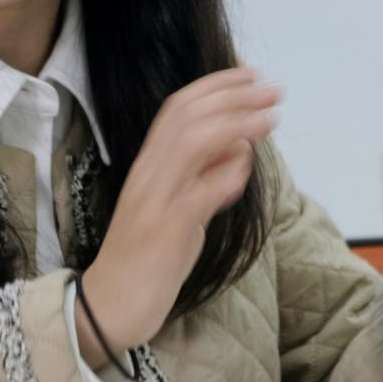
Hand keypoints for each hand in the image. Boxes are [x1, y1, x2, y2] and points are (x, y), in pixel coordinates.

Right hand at [78, 68, 279, 362]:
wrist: (109, 306)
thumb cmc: (147, 258)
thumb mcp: (181, 209)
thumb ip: (205, 177)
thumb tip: (239, 146)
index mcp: (149, 166)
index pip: (177, 108)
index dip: (216, 86)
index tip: (251, 75)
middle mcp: (148, 175)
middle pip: (186, 116)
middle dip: (233, 97)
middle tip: (272, 90)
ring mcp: (154, 201)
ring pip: (190, 143)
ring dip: (235, 124)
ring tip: (270, 118)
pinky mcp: (164, 232)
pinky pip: (197, 195)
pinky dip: (225, 178)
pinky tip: (245, 171)